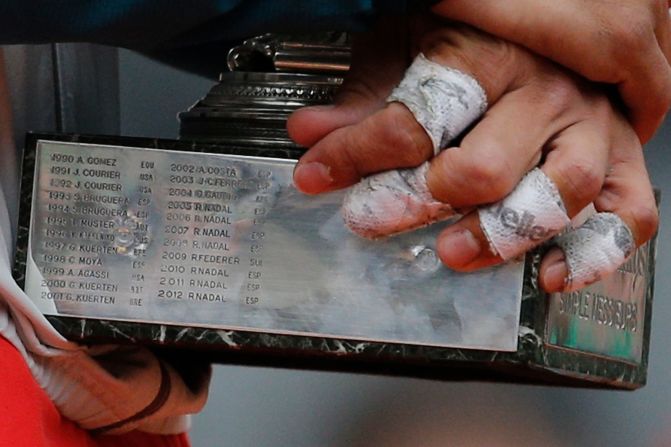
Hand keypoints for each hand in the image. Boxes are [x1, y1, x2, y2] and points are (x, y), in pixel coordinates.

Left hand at [288, 19, 657, 291]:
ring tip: (452, 253)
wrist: (560, 33)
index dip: (357, 153)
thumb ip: (363, 99)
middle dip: (419, 203)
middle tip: (371, 220)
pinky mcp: (623, 164)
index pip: (414, 119)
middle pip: (483, 168)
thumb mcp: (410, 52)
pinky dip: (596, 254)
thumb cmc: (478, 45)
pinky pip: (629, 216)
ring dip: (501, 234)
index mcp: (485, 57)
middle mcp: (542, 93)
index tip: (315, 175)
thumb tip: (306, 134)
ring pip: (559, 192)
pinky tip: (551, 274)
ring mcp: (590, 129)